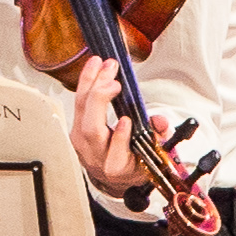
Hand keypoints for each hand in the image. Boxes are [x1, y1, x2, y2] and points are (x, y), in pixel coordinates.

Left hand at [66, 55, 178, 204]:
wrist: (115, 172)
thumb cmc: (135, 160)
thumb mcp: (154, 152)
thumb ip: (160, 136)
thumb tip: (160, 121)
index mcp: (118, 166)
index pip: (115, 155)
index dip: (119, 138)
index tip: (126, 120)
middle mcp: (95, 155)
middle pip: (91, 129)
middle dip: (100, 99)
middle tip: (112, 77)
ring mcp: (81, 142)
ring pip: (81, 111)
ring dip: (90, 83)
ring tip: (101, 63)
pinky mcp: (75, 128)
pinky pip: (77, 103)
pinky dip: (86, 83)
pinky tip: (93, 67)